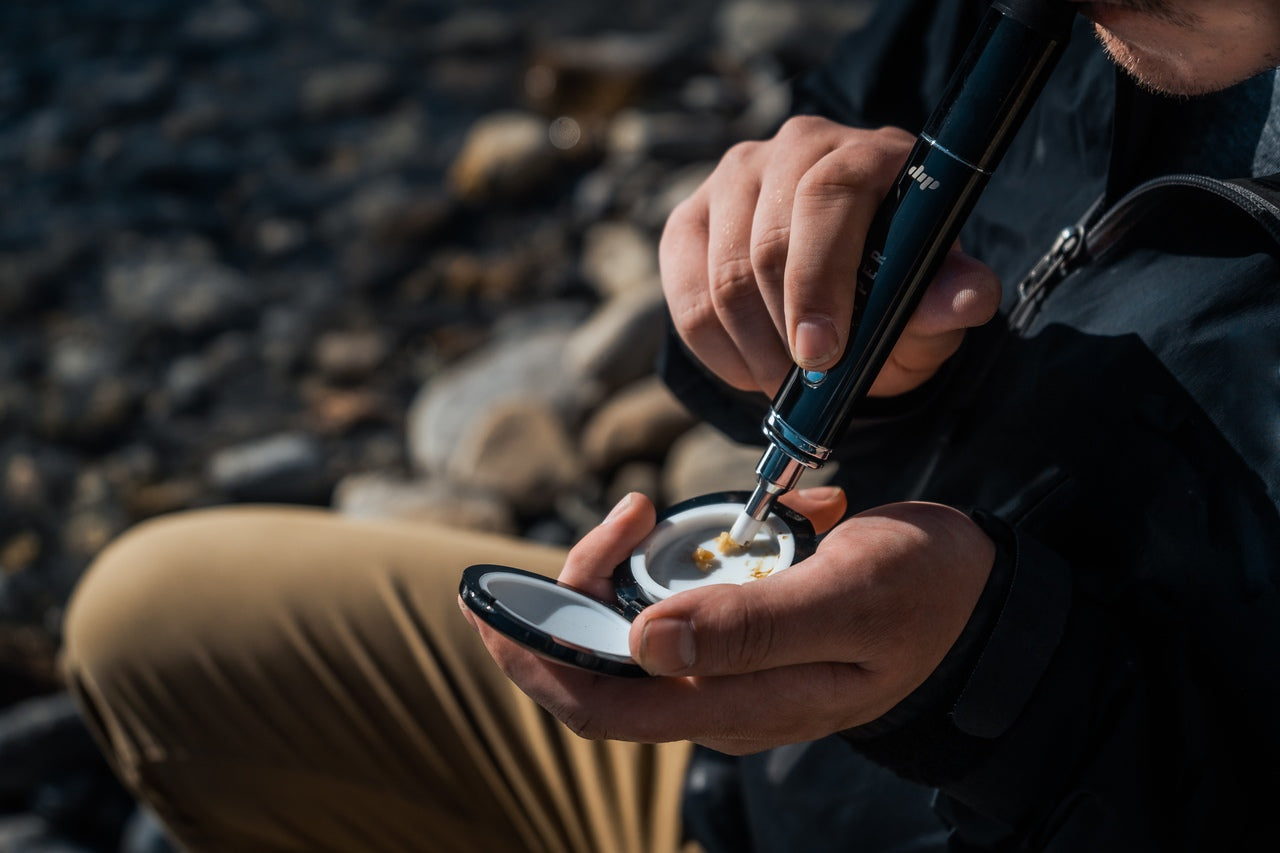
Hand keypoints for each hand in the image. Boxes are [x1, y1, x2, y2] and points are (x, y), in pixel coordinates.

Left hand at [465, 489, 994, 754]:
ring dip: (623, 569)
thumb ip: (752, 625)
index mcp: (741, 703)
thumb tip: (644, 644)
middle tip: (609, 518)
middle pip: (604, 668)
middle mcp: (723, 699)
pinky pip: (679, 604)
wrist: (984, 600)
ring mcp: (732, 672)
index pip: (602, 706)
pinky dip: (676, 556)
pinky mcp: (746, 640)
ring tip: (651, 510)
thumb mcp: (850, 594)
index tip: (491, 607)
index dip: (535, 661)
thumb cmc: (926, 595)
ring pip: (634, 633)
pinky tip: (723, 520)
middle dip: (571, 598)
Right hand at [660, 115, 1000, 397]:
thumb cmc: (895, 287)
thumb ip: (950, 299)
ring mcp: (735, 179)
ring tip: (786, 382)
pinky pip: (686, 297)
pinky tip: (752, 367)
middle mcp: (796, 148)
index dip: (820, 278)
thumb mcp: (932, 301)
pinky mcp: (690, 219)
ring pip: (721, 275)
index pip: (830, 194)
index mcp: (867, 152)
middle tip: (807, 383)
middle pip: (766, 242)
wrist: (848, 283)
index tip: (823, 353)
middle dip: (784, 330)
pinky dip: (718, 351)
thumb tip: (970, 298)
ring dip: (753, 349)